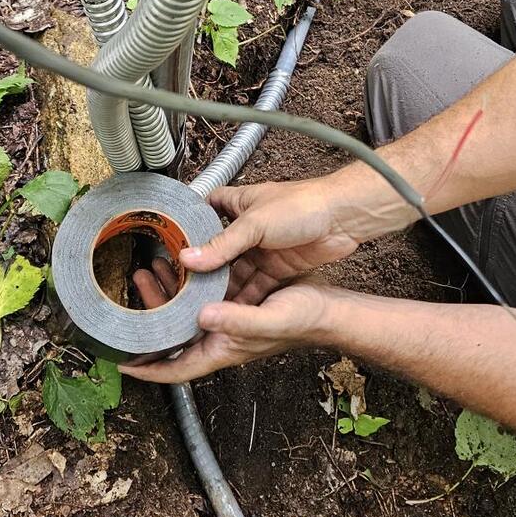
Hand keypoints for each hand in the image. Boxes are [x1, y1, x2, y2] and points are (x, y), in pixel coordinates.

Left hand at [121, 275, 332, 383]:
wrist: (328, 307)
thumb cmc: (303, 320)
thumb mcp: (268, 320)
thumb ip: (236, 321)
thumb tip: (201, 317)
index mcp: (223, 349)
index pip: (176, 369)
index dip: (148, 369)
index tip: (122, 362)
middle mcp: (220, 336)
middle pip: (174, 336)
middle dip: (149, 320)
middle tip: (134, 289)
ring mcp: (227, 318)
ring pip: (185, 311)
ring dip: (166, 293)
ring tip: (149, 268)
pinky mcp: (235, 299)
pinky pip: (202, 292)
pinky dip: (188, 279)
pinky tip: (181, 261)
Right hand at [178, 178, 368, 304]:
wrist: (343, 218)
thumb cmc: (303, 204)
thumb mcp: (255, 223)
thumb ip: (222, 245)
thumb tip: (189, 258)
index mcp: (239, 204)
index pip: (207, 208)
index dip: (191, 222)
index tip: (172, 241)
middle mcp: (249, 228)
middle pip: (219, 250)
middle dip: (204, 267)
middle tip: (183, 285)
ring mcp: (264, 249)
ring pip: (236, 271)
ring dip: (223, 288)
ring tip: (202, 305)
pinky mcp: (278, 268)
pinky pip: (256, 286)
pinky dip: (245, 299)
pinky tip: (231, 312)